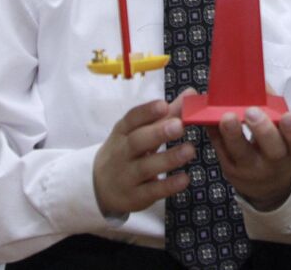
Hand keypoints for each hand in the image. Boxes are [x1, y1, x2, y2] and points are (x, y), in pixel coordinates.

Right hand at [93, 97, 194, 216]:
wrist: (98, 186)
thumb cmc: (126, 151)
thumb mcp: (139, 131)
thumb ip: (166, 114)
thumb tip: (192, 94)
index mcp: (122, 132)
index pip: (131, 119)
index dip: (147, 112)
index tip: (164, 105)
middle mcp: (121, 153)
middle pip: (137, 141)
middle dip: (157, 133)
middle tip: (179, 126)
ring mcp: (126, 176)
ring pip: (145, 167)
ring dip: (168, 159)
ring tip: (190, 150)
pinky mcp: (135, 197)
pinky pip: (151, 191)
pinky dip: (168, 186)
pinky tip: (185, 179)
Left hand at [207, 107, 290, 211]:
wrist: (267, 183)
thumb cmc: (274, 146)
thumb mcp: (281, 130)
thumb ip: (272, 105)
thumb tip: (257, 80)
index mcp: (290, 149)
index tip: (287, 116)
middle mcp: (273, 162)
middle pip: (272, 150)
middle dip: (262, 130)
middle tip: (251, 112)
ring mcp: (250, 168)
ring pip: (241, 153)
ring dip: (233, 134)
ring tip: (227, 117)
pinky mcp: (230, 169)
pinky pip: (221, 150)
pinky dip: (215, 133)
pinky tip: (208, 119)